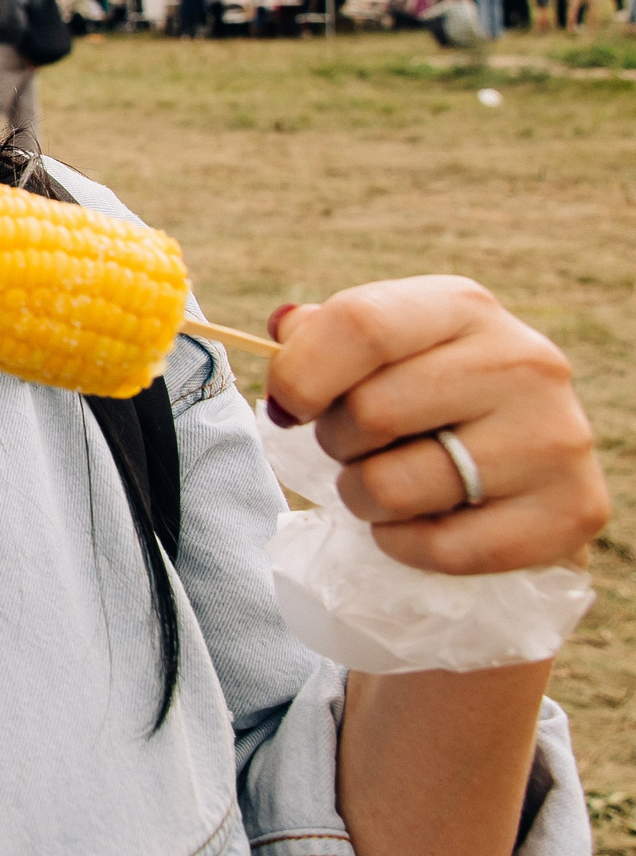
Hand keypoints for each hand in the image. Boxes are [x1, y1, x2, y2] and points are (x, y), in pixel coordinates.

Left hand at [267, 278, 610, 574]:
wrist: (522, 468)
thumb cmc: (427, 398)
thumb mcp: (382, 350)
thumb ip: (323, 335)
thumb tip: (282, 333)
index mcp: (463, 307)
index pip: (362, 325)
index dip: (301, 374)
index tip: (287, 407)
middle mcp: (523, 362)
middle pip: (371, 412)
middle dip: (336, 442)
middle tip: (354, 448)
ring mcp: (555, 437)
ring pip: (395, 487)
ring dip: (363, 496)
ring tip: (386, 484)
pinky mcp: (572, 512)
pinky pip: (441, 548)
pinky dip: (404, 545)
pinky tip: (421, 523)